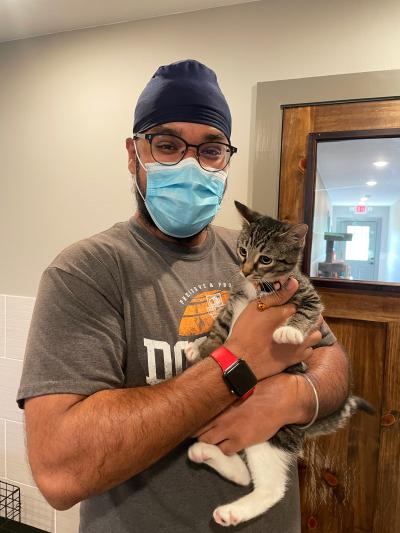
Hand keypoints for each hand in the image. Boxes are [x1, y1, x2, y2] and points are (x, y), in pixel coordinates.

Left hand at [194, 371, 313, 454]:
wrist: (281, 398)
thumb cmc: (263, 386)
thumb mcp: (239, 385)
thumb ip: (224, 392)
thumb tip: (213, 391)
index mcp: (219, 400)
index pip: (196, 413)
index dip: (193, 418)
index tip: (193, 419)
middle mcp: (220, 415)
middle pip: (197, 430)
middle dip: (197, 432)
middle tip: (200, 432)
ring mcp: (229, 429)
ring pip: (207, 443)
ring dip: (208, 442)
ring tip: (212, 439)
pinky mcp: (241, 441)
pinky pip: (224, 451)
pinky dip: (222, 449)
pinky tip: (227, 443)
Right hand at [224, 278, 321, 379]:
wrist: (242, 359)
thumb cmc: (246, 331)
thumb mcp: (256, 307)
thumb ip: (277, 296)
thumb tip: (294, 282)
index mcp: (289, 313)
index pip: (303, 304)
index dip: (299, 305)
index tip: (293, 306)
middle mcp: (299, 329)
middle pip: (315, 320)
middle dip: (310, 317)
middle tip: (298, 318)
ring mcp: (300, 345)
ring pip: (316, 335)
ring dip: (311, 332)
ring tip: (299, 331)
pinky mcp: (297, 358)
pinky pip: (310, 350)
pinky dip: (305, 346)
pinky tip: (295, 344)